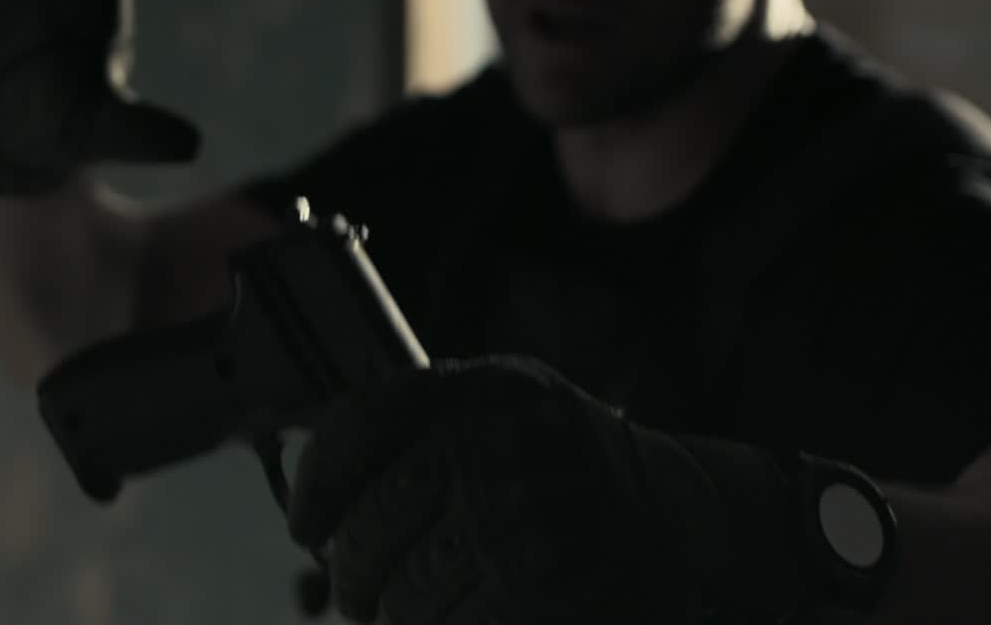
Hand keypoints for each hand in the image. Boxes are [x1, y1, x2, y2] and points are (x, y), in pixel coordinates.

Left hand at [286, 357, 805, 623]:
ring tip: (406, 615)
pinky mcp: (536, 589)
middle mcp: (492, 445)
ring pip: (402, 594)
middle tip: (357, 594)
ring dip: (395, 617)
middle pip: (370, 526)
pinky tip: (452, 621)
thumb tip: (320, 488)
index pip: (359, 425)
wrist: (683, 517)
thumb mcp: (505, 406)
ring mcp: (515, 520)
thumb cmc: (568, 464)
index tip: (307, 525)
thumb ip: (422, 423)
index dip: (317, 483)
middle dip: (353, 574)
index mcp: (477, 389)